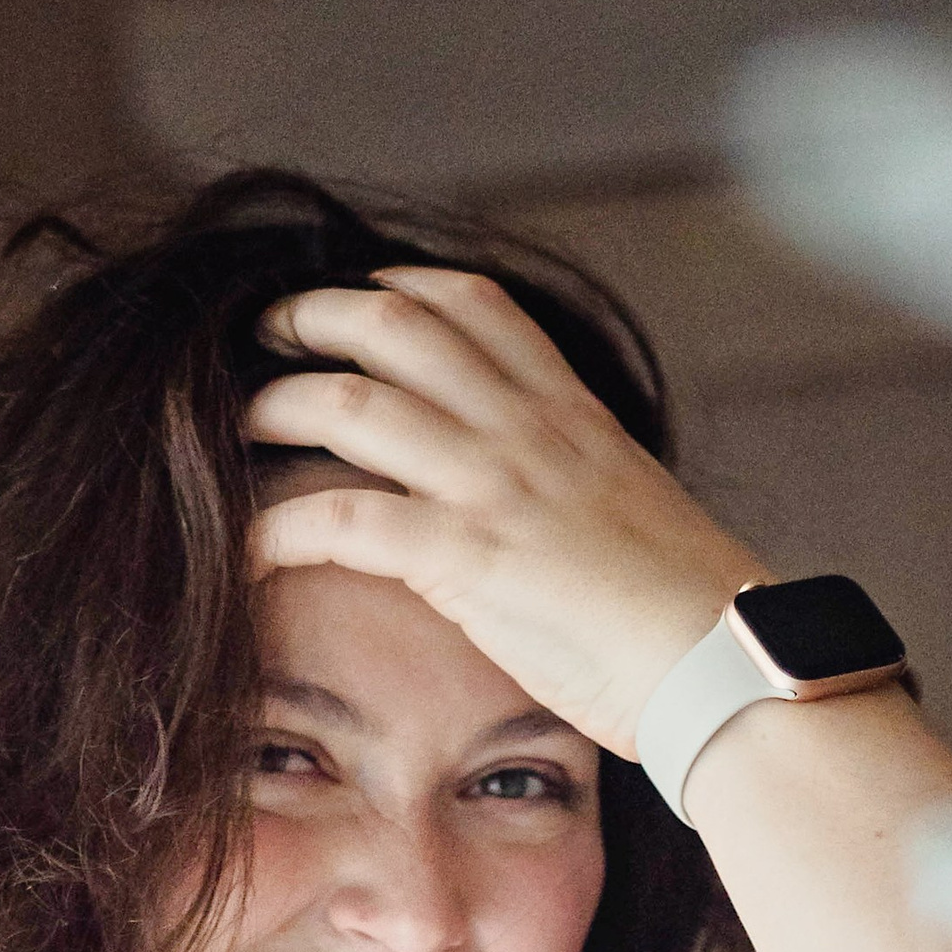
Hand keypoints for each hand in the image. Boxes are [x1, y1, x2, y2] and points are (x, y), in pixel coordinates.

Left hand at [246, 269, 763, 757]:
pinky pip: (341, 520)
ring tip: (227, 428)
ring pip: (349, 404)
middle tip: (262, 340)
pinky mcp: (466, 557)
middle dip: (310, 320)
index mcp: (569, 411)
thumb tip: (554, 519)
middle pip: (390, 326)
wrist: (724, 664)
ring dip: (274, 408)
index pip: (472, 305)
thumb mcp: (637, 518)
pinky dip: (276, 529)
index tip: (356, 300)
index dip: (397, 288)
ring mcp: (493, 485)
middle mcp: (524, 427)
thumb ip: (581, 492)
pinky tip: (243, 548)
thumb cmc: (693, 617)